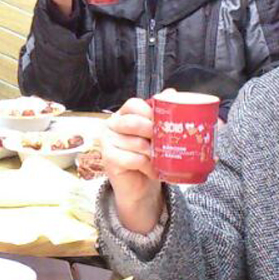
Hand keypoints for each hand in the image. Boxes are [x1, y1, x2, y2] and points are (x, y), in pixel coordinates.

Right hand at [102, 97, 163, 232]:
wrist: (139, 187)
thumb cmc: (147, 157)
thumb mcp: (155, 135)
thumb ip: (160, 114)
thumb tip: (171, 92)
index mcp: (122, 115)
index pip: (133, 104)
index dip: (150, 112)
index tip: (164, 122)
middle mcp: (111, 126)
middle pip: (133, 122)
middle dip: (153, 132)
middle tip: (165, 142)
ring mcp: (107, 142)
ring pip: (136, 143)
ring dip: (154, 153)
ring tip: (161, 160)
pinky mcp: (108, 159)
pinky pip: (134, 159)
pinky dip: (148, 166)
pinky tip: (153, 170)